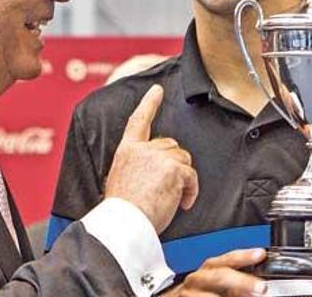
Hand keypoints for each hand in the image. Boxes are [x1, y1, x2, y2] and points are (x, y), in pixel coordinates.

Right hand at [104, 85, 198, 232]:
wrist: (125, 221)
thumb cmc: (123, 210)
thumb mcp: (120, 180)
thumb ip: (135, 167)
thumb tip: (151, 171)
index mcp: (126, 151)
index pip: (138, 120)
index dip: (149, 103)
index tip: (157, 90)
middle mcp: (142, 149)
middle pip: (170, 146)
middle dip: (175, 164)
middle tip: (169, 186)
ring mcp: (159, 157)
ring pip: (183, 160)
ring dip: (184, 179)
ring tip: (174, 198)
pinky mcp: (173, 169)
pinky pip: (191, 176)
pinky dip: (191, 190)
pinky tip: (184, 203)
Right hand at [162, 248, 267, 296]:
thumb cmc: (201, 291)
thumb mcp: (218, 283)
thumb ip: (236, 283)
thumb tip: (260, 284)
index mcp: (209, 268)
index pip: (228, 259)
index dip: (244, 255)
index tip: (260, 254)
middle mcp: (198, 278)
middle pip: (219, 275)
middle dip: (241, 280)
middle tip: (261, 287)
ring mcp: (189, 293)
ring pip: (208, 294)